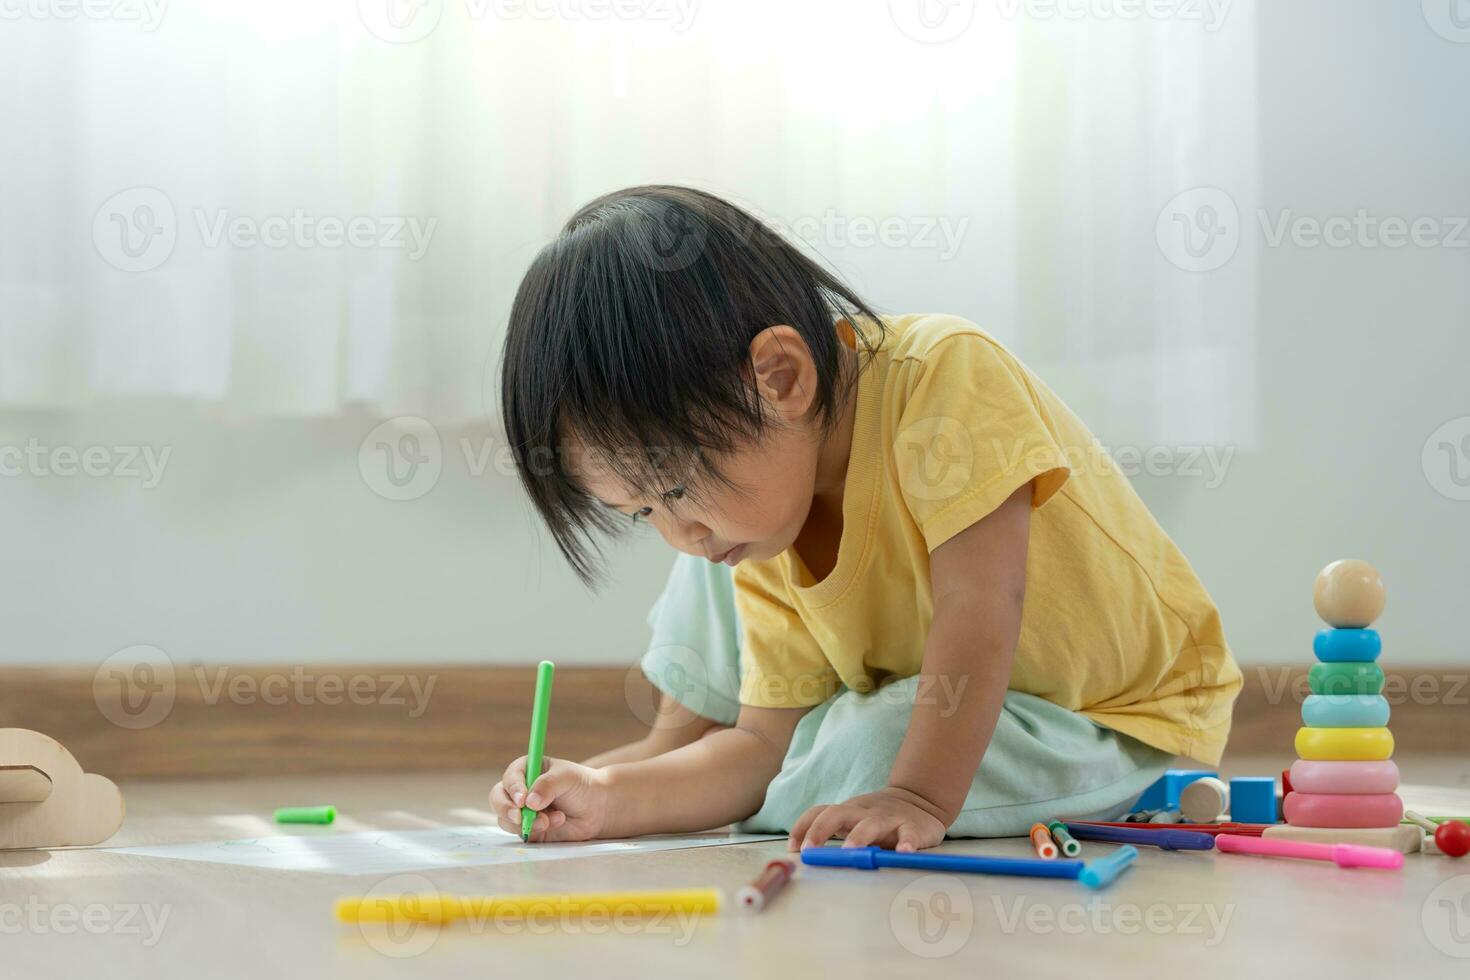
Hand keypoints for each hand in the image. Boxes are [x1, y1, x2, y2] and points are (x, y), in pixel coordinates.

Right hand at [489, 756, 609, 841]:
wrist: (596, 808)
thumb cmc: (581, 785)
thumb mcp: (567, 778)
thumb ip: (548, 786)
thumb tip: (529, 802)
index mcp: (526, 769)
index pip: (510, 778)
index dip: (514, 789)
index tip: (523, 800)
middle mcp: (519, 790)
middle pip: (498, 799)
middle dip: (507, 809)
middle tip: (520, 817)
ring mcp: (521, 811)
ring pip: (506, 819)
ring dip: (527, 822)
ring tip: (556, 818)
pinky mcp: (527, 829)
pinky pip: (521, 833)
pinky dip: (536, 831)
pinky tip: (558, 822)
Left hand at [788, 787, 948, 851]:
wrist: (919, 800)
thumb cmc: (878, 817)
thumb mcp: (853, 820)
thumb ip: (834, 832)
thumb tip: (803, 854)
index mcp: (847, 811)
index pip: (818, 812)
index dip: (802, 828)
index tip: (793, 849)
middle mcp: (864, 812)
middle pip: (837, 813)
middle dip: (820, 830)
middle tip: (809, 851)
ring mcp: (888, 818)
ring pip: (871, 824)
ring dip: (859, 837)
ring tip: (850, 852)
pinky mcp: (912, 828)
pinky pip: (908, 834)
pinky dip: (906, 843)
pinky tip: (903, 853)